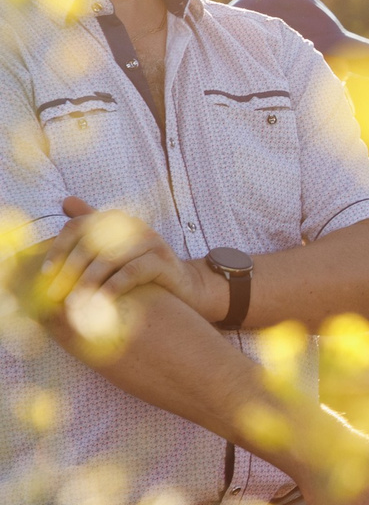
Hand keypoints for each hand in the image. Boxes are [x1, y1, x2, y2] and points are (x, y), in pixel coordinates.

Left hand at [40, 195, 225, 319]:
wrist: (187, 288)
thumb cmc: (144, 270)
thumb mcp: (117, 249)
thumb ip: (93, 229)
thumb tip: (66, 201)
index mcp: (117, 221)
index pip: (77, 227)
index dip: (58, 248)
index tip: (45, 273)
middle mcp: (133, 226)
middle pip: (90, 244)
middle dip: (69, 271)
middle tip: (54, 294)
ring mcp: (150, 242)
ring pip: (109, 259)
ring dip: (87, 282)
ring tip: (74, 303)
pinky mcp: (163, 261)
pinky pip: (131, 272)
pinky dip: (112, 287)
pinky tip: (100, 301)